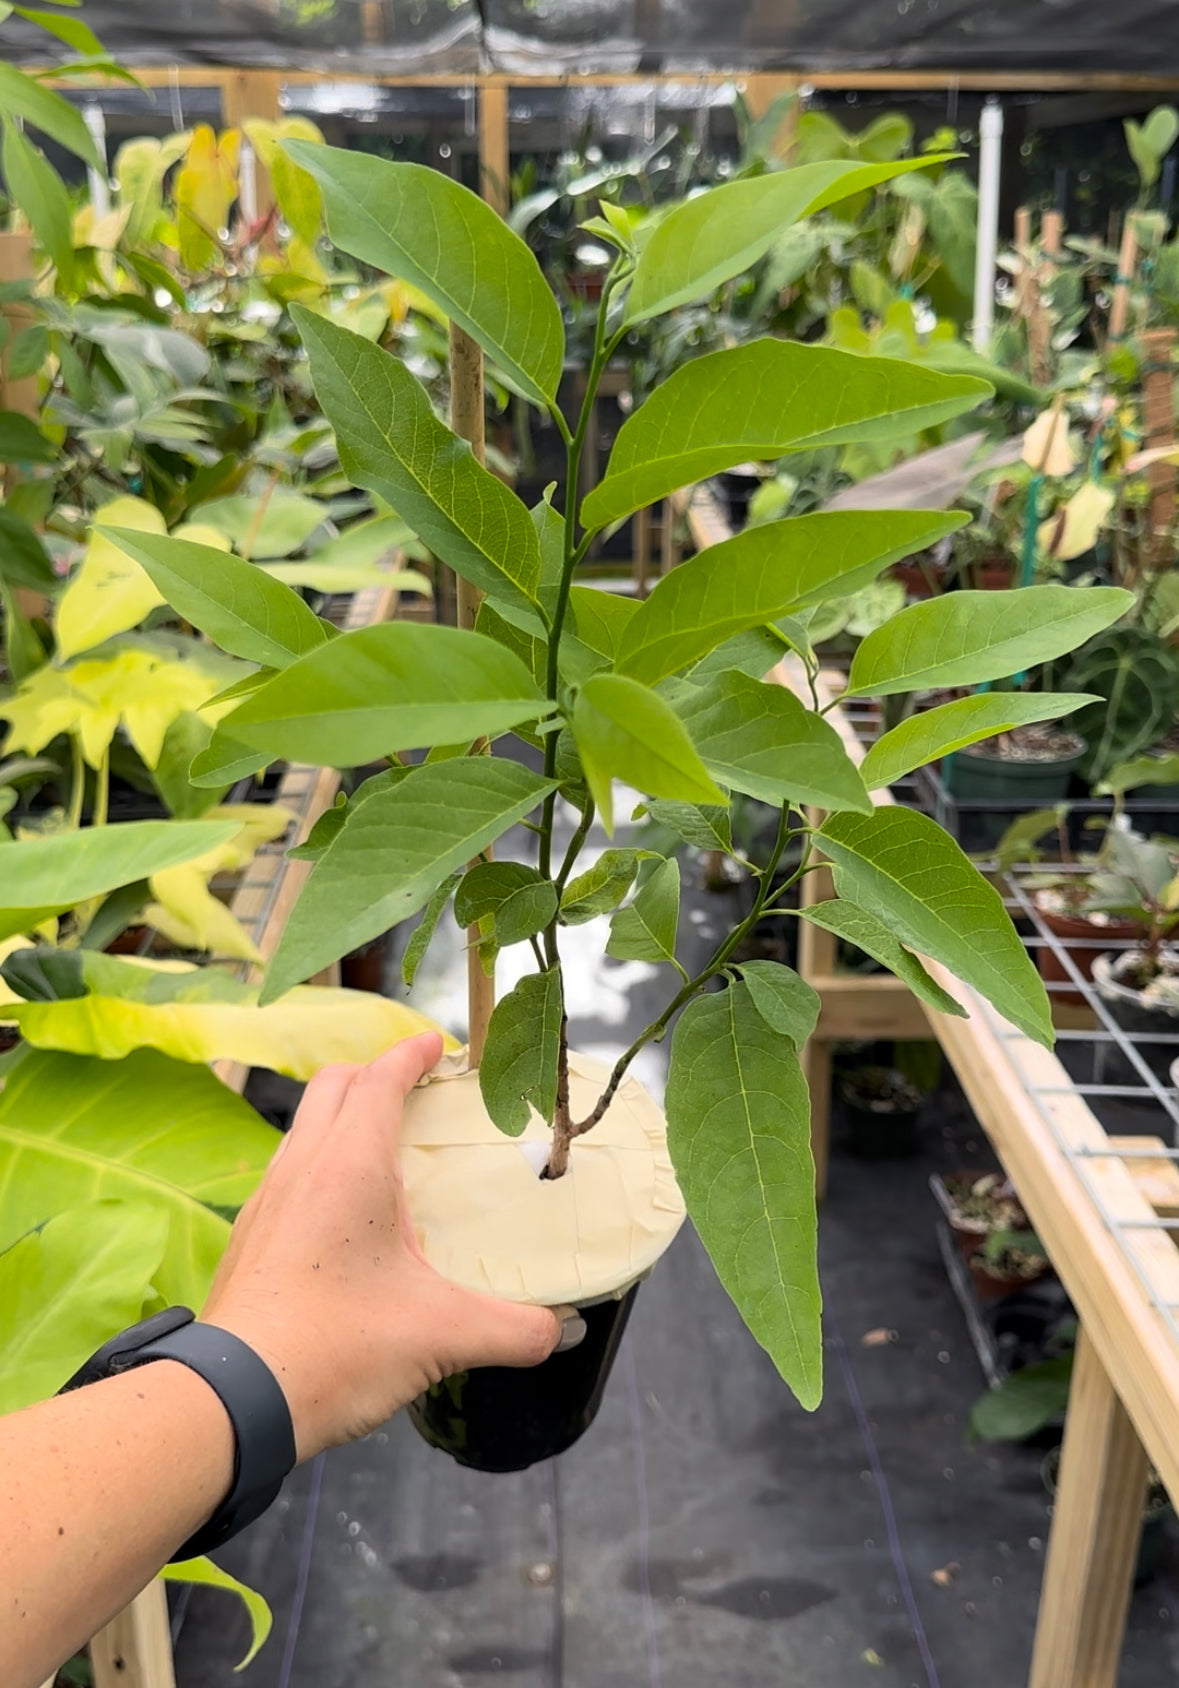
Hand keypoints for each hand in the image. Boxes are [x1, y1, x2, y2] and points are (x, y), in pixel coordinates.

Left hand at [201, 1032, 563, 1459]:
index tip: (437, 1042)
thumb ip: (512, 1330)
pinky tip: (343, 1215)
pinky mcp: (249, 1238)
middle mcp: (303, 1168)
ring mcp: (267, 1201)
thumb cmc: (334, 1348)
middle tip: (415, 1088)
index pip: (380, 1080)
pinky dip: (319, 1165)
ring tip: (383, 1148)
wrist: (232, 1398)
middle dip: (374, 1073)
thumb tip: (559, 1330)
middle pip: (333, 1086)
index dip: (410, 1054)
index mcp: (350, 1165)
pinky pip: (287, 1174)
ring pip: (304, 1128)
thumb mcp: (440, 1337)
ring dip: (342, 1118)